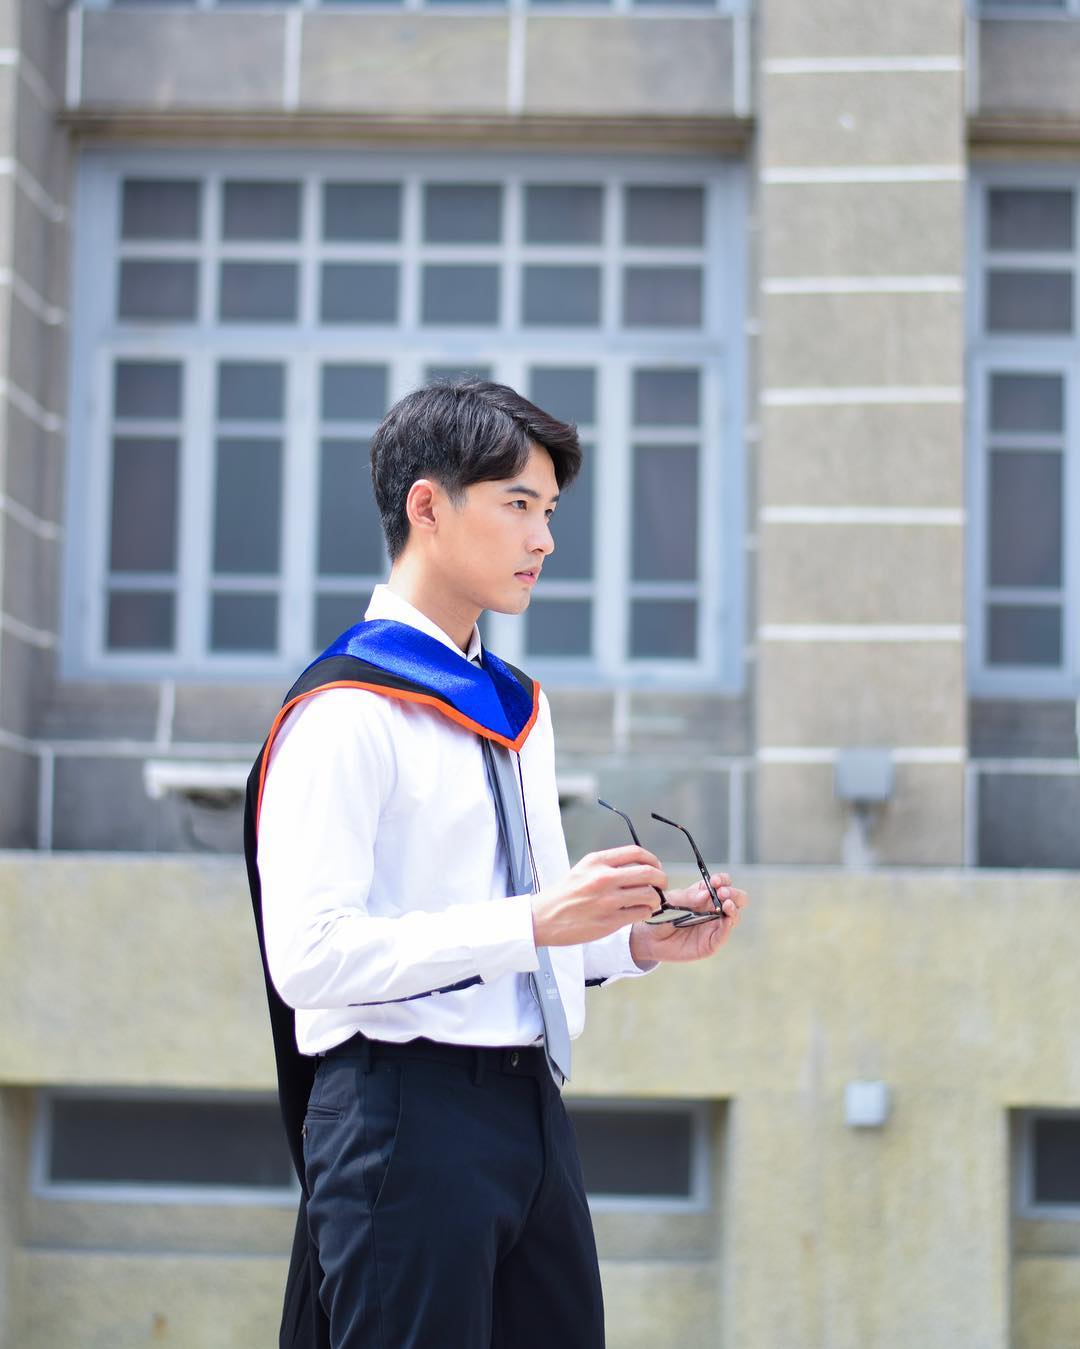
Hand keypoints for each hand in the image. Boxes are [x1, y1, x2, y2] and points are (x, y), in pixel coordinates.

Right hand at [532, 845, 667, 946]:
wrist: (544, 917)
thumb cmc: (565, 894)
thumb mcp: (583, 868)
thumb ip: (608, 865)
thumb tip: (638, 866)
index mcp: (597, 861)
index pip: (637, 853)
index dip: (653, 860)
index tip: (656, 867)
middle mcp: (603, 878)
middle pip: (649, 872)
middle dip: (661, 879)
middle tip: (661, 885)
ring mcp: (607, 900)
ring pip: (649, 894)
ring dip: (656, 899)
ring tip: (651, 902)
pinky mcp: (610, 920)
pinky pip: (641, 913)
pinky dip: (646, 912)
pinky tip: (641, 912)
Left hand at [629, 872, 747, 966]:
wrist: (650, 938)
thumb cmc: (661, 915)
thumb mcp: (671, 901)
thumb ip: (687, 897)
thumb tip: (706, 893)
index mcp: (705, 894)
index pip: (723, 883)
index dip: (722, 880)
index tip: (715, 881)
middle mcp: (714, 909)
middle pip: (736, 898)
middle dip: (734, 893)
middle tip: (722, 893)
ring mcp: (714, 926)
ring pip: (734, 915)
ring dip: (733, 908)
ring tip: (725, 905)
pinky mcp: (711, 942)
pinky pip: (724, 934)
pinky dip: (728, 926)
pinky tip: (726, 920)